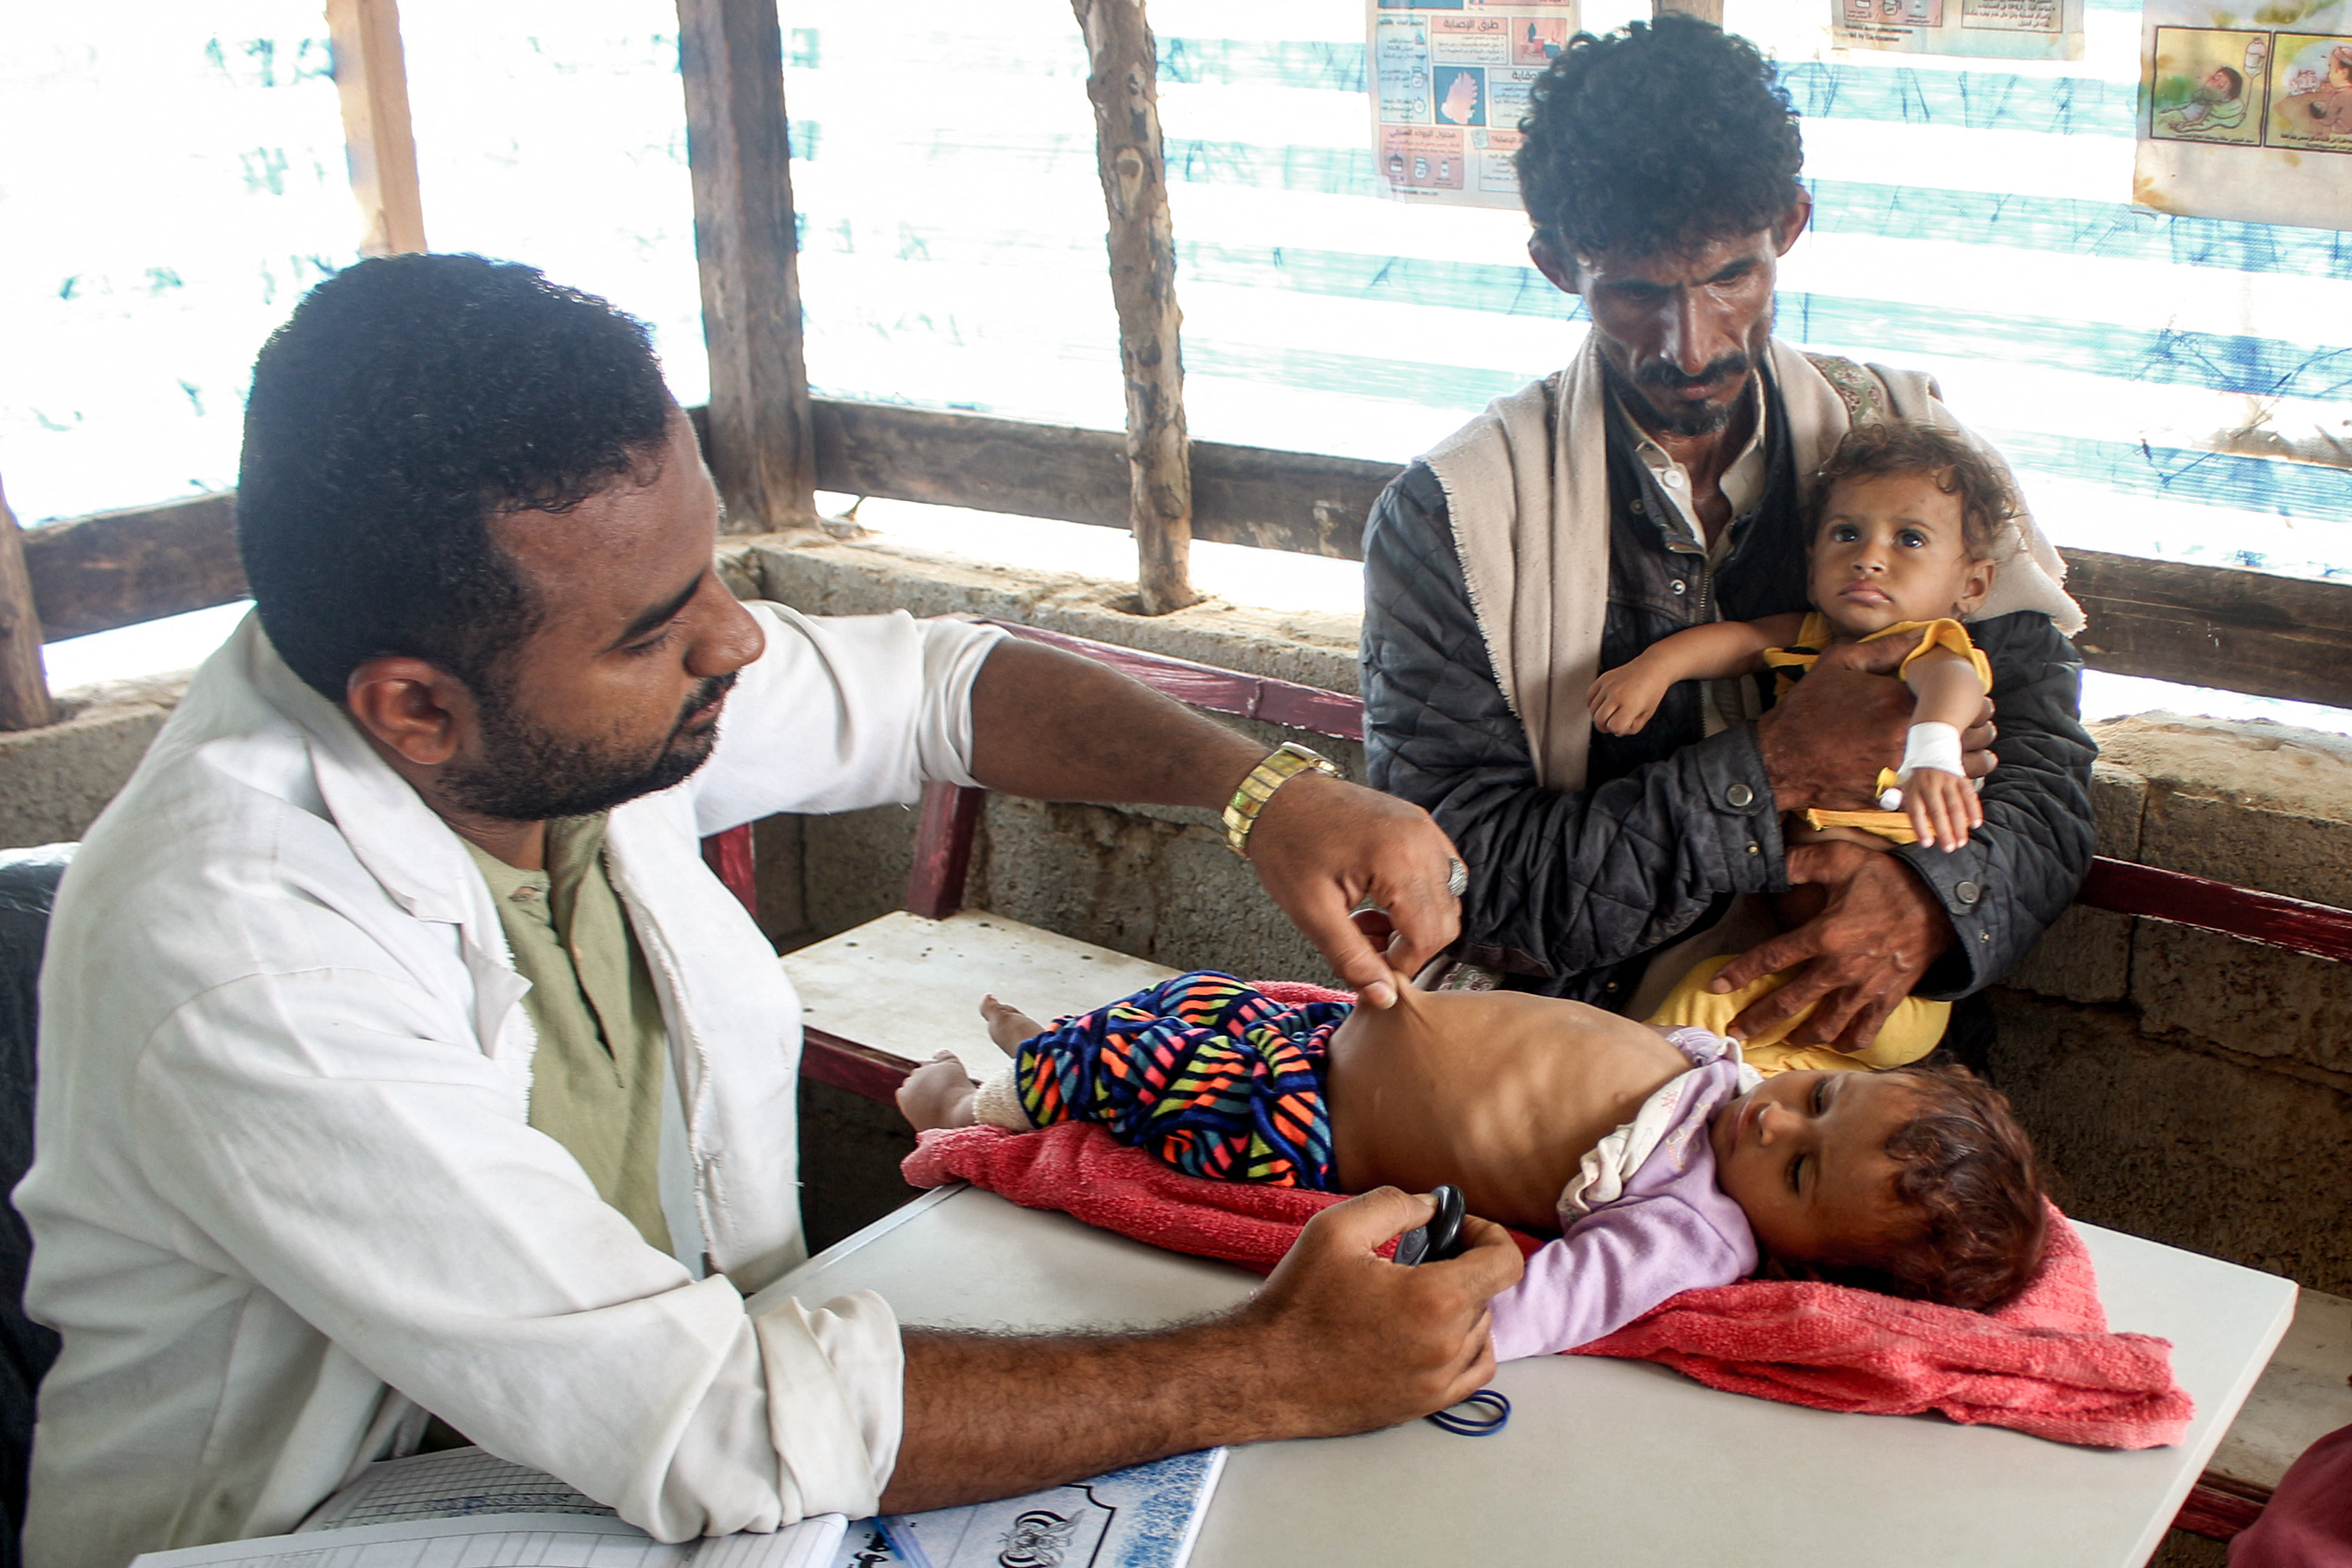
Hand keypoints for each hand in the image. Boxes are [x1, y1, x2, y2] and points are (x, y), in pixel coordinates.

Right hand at [1236, 1187, 1523, 1437]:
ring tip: (1412, 1294)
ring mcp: (1439, 1382)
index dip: (1486, 1233)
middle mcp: (1448, 1346)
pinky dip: (1466, 1345)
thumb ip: (1395, 1204)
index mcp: (1436, 1299)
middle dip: (1460, 1266)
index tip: (1453, 1228)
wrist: (1264, 1374)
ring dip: (1460, 1305)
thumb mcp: (1336, 1229)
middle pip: (1486, 1292)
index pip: (1505, 1261)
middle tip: (1416, 1256)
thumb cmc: (1297, 1302)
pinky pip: (1474, 1370)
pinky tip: (1431, 1330)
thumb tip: (1433, 1207)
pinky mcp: (1425, 1405)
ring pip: (1481, 1331)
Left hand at [1245, 772, 1462, 1008]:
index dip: (1403, 964)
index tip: (1372, 970)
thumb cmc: (1286, 848)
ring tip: (1366, 921)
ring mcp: (1425, 828)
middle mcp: (1424, 840)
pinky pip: (1439, 874)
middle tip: (1364, 944)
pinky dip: (1417, 898)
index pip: (1429, 935)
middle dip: (1410, 946)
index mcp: (1399, 859)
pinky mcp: (1419, 824)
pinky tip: (1378, 900)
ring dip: (1414, 923)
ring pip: (1446, 899)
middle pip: (1445, 919)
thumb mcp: (1312, 913)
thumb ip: (1352, 959)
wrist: (1274, 796)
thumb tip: (1385, 998)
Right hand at [1587, 661, 1670, 735]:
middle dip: (1605, 727)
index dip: (1618, 730)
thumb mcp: (1647, 714)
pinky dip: (1593, 704)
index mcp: (1630, 705)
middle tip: (1612, 724)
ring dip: (1599, 715)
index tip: (1623, 726)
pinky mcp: (1603, 679)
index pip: (1614, 727)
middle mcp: (1617, 694)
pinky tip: (1602, 705)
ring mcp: (1608, 686)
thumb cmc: (1653, 690)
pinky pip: (1589, 697)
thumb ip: (1633, 727)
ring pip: (1592, 710)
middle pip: (1599, 720)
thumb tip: (1617, 731)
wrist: (1653, 667)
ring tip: (1609, 713)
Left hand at [1711, 840, 1953, 1048]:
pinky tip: (1833, 1046)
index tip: (1716, 986)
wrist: (1945, 902)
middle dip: (1758, 1020)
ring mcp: (1865, 988)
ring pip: (1824, 1025)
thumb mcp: (1843, 859)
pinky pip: (1864, 1031)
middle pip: (1789, 1002)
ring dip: (1798, 1037)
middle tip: (1735, 1034)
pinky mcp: (1889, 999)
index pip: (1771, 958)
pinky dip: (1847, 1044)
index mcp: (1824, 935)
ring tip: (1779, 1043)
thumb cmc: (1892, 879)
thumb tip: (1769, 861)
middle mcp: (1841, 968)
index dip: (1740, 973)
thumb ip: (1801, 862)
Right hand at [1757, 638, 1995, 812]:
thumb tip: (1923, 634)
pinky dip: (1949, 790)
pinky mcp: (1891, 798)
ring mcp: (1900, 772)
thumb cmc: (1808, 708)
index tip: (1981, 702)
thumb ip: (1886, 647)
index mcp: (1901, 704)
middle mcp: (1906, 740)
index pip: (1960, 703)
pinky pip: (1934, 794)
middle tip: (1987, 728)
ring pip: (1957, 771)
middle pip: (1966, 739)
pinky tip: (1957, 783)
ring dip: (1975, 764)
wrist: (1780, 758)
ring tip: (1984, 757)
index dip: (1977, 703)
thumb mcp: (1840, 663)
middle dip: (1981, 732)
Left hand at [1902, 768, 1981, 850]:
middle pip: (1937, 811)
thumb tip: (1901, 816)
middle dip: (1944, 831)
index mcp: (1913, 789)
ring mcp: (1947, 781)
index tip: (1927, 844)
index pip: (1916, 811)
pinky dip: (1974, 810)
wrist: (1932, 749)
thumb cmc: (1918, 777)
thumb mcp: (1904, 786)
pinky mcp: (1961, 779)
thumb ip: (1901, 802)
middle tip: (1949, 848)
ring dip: (1959, 826)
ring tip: (1961, 842)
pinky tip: (1976, 824)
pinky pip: (1969, 796)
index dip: (1921, 828)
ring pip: (1955, 805)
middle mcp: (1930, 784)